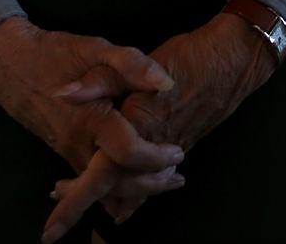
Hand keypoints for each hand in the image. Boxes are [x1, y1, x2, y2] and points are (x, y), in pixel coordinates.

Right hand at [0, 18, 186, 219]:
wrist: (10, 63)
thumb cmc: (55, 53)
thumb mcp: (95, 48)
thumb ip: (132, 64)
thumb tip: (166, 83)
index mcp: (90, 117)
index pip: (128, 151)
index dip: (156, 156)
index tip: (177, 152)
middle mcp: (77, 143)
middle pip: (117, 181)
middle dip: (149, 185)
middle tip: (177, 177)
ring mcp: (68, 151)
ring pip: (103, 186)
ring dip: (134, 188)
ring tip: (165, 180)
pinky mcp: (64, 152)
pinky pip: (90, 179)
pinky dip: (114, 185)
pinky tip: (134, 181)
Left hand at [42, 13, 278, 236]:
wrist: (232, 60)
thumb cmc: (186, 58)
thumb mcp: (136, 60)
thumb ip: (99, 80)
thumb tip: (62, 95)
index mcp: (137, 130)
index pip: (100, 176)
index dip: (75, 201)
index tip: (52, 226)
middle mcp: (153, 151)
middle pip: (115, 190)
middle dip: (83, 200)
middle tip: (57, 201)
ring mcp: (168, 152)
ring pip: (135, 190)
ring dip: (107, 195)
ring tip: (77, 194)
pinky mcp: (178, 146)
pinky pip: (152, 181)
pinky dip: (134, 194)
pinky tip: (125, 201)